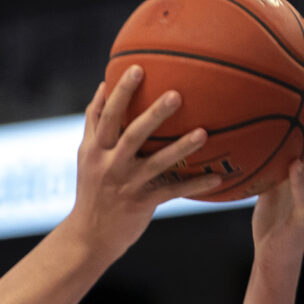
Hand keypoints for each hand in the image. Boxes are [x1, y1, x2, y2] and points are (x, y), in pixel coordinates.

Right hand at [64, 66, 223, 258]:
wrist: (89, 236)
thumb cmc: (92, 189)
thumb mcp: (86, 155)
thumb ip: (93, 122)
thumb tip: (103, 85)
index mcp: (95, 149)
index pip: (106, 116)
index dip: (120, 92)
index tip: (137, 68)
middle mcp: (109, 165)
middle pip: (131, 135)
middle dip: (153, 114)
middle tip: (176, 94)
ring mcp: (127, 185)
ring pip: (156, 163)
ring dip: (180, 148)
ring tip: (203, 133)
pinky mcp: (141, 204)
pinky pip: (172, 192)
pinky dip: (194, 184)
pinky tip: (217, 178)